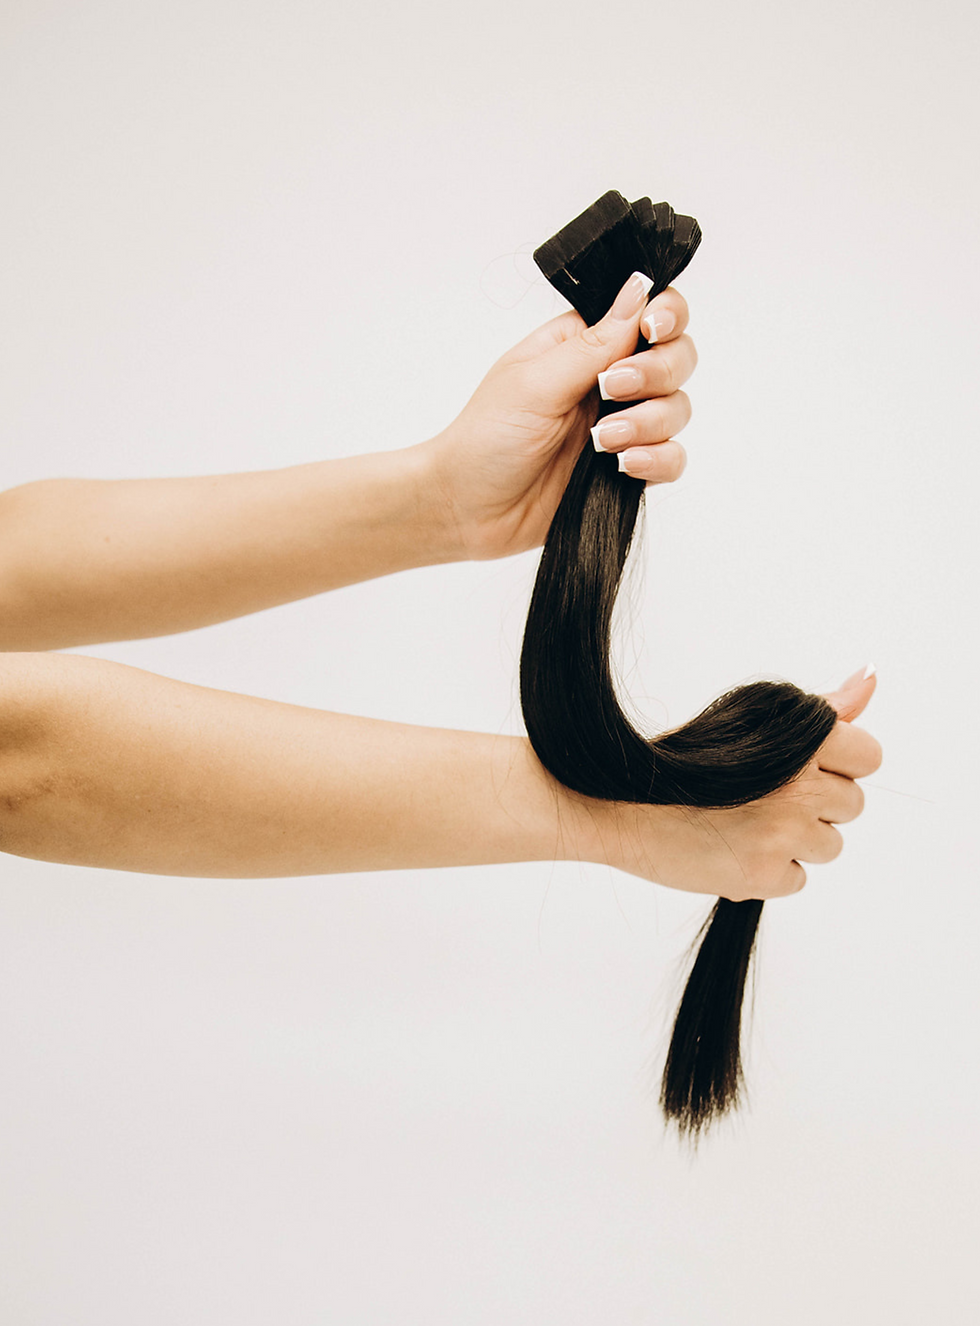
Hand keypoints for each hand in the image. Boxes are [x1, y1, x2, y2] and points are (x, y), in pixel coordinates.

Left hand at [419, 272, 696, 560]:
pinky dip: (657, 460)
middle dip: (655, 373)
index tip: (651, 330)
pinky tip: (624, 466)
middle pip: (676, 357)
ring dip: (649, 422)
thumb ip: (595, 343)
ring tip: (602, 442)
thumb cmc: (486, 438)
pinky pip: (671, 458)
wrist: (468, 508)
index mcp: (585, 344)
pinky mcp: (627, 469)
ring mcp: (622, 425)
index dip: (666, 315)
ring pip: (677, 409)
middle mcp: (610, 379)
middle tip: (610, 391)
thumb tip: (640, 290)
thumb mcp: (535, 382)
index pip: (650, 312)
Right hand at [589, 667, 882, 900]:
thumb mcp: (750, 722)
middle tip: (764, 796)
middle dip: (815, 804)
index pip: (868, 756)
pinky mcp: (764, 877)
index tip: (803, 768)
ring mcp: (783, 836)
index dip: (837, 763)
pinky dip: (770, 871)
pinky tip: (732, 848)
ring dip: (796, 840)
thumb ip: (820, 712)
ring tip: (745, 822)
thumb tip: (869, 680)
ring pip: (829, 845)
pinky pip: (797, 878)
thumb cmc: (680, 760)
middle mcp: (798, 788)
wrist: (617, 804)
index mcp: (799, 741)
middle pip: (851, 804)